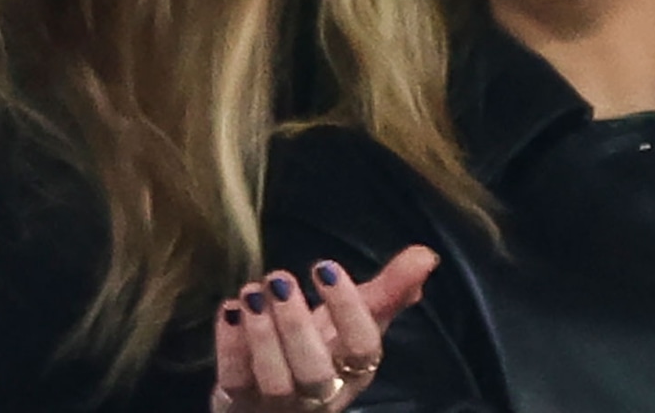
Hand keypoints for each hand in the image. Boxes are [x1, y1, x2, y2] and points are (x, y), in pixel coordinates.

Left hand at [211, 245, 438, 411]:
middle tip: (280, 278)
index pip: (362, 349)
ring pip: (275, 382)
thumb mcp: (357, 321)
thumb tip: (426, 256)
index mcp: (354, 369)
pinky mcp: (239, 405)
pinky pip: (234, 384)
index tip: (327, 266)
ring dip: (263, 335)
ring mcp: (279, 405)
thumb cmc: (324, 350)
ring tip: (252, 293)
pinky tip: (228, 309)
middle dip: (297, 325)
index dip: (348, 310)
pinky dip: (230, 347)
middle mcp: (321, 393)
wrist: (279, 398)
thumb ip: (389, 291)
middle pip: (315, 373)